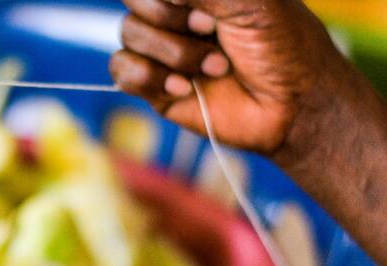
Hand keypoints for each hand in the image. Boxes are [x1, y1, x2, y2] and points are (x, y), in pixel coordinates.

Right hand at [109, 0, 353, 156]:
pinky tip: (184, 88)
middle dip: (170, 20)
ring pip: (128, 35)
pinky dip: (150, 78)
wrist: (292, 106)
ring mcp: (161, 50)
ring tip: (215, 68)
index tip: (208, 12)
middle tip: (211, 31)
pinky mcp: (153, 87)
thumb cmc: (283, 47)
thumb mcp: (250, 2)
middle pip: (133, 2)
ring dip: (174, 53)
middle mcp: (175, 16)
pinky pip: (121, 71)